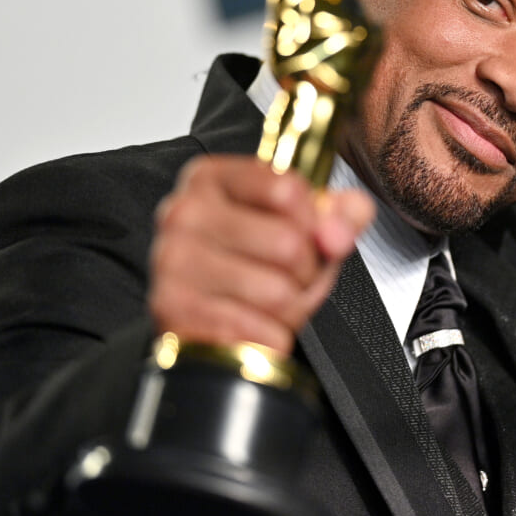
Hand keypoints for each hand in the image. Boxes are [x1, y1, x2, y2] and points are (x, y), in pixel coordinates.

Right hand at [149, 155, 374, 354]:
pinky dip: (270, 336)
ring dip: (290, 308)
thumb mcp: (303, 231)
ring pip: (277, 291)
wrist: (207, 321)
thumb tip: (340, 230)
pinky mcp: (175, 308)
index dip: (315, 221)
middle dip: (307, 272)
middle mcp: (185, 211)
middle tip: (290, 278)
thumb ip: (338, 216)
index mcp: (213, 179)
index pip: (288, 189)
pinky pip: (258, 328)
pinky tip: (252, 325)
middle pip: (289, 243)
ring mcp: (175, 260)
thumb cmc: (251, 267)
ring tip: (271, 304)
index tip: (308, 232)